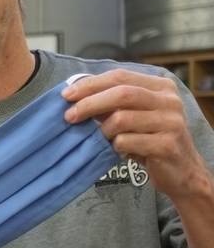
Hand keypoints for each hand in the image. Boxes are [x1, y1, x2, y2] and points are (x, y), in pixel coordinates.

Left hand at [63, 69, 210, 200]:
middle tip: (69, 116)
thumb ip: (111, 103)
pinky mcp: (167, 145)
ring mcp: (171, 122)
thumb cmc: (150, 139)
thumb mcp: (134, 115)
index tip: (66, 95)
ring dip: (102, 130)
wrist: (180, 171)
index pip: (120, 76)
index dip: (90, 84)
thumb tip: (75, 96)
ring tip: (100, 138)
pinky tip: (116, 150)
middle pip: (121, 94)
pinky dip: (114, 146)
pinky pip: (127, 141)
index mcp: (161, 86)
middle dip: (89, 103)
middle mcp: (169, 100)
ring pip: (122, 118)